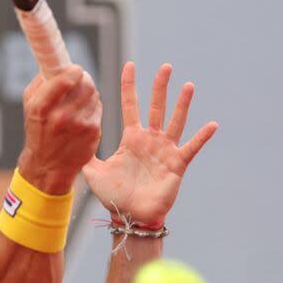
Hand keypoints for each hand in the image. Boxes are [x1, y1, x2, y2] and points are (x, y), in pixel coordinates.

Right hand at [18, 66, 101, 193]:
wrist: (47, 165)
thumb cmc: (37, 131)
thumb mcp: (30, 105)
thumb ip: (42, 82)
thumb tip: (57, 63)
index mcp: (42, 107)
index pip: (66, 78)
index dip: (74, 70)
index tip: (75, 70)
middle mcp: (62, 116)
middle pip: (86, 84)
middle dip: (84, 79)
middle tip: (80, 80)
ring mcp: (80, 125)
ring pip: (94, 95)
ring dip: (89, 93)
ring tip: (78, 99)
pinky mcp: (93, 133)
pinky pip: (98, 108)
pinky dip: (92, 107)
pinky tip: (82, 114)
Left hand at [83, 62, 216, 227]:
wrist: (130, 216)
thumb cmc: (113, 195)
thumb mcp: (93, 171)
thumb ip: (84, 153)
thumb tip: (70, 137)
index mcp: (131, 138)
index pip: (130, 105)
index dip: (130, 86)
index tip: (130, 65)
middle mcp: (150, 140)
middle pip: (156, 107)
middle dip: (160, 86)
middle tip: (165, 66)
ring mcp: (164, 151)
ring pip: (175, 121)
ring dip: (182, 104)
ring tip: (188, 85)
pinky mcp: (176, 164)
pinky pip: (191, 147)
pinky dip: (202, 136)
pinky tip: (212, 124)